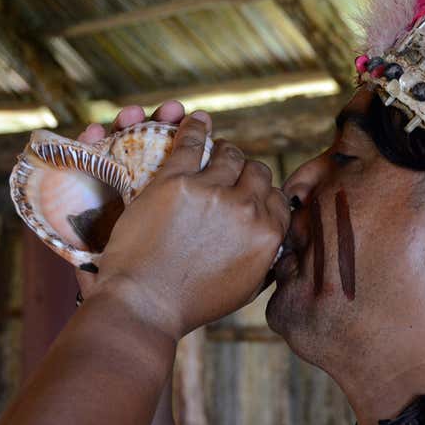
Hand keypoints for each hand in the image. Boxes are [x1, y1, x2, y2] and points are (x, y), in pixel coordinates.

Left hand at [75, 102, 289, 339]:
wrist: (146, 304)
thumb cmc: (192, 303)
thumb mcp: (245, 288)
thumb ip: (266, 259)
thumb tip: (277, 243)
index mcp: (268, 235)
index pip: (278, 199)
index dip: (263, 195)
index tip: (250, 194)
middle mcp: (247, 209)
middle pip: (257, 172)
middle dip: (246, 171)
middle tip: (231, 171)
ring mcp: (212, 191)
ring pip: (228, 154)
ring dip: (223, 149)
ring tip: (214, 148)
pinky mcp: (176, 180)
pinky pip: (192, 141)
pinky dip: (195, 127)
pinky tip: (197, 120)